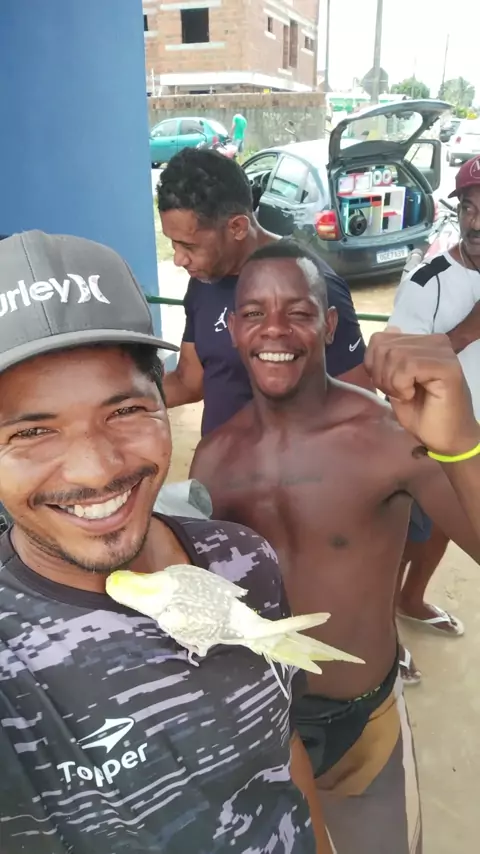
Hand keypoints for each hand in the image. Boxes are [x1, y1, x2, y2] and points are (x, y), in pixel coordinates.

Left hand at [364, 331, 479, 455]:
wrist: (447, 438)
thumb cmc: (423, 414)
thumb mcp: (395, 383)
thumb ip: (389, 358)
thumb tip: (390, 329)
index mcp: (423, 342)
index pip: (380, 339)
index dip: (373, 365)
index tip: (388, 385)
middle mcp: (435, 341)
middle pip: (384, 347)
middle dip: (382, 376)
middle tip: (399, 393)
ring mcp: (442, 352)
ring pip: (394, 355)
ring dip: (392, 383)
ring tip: (407, 395)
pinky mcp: (447, 366)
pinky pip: (408, 366)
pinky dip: (401, 386)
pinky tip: (412, 395)